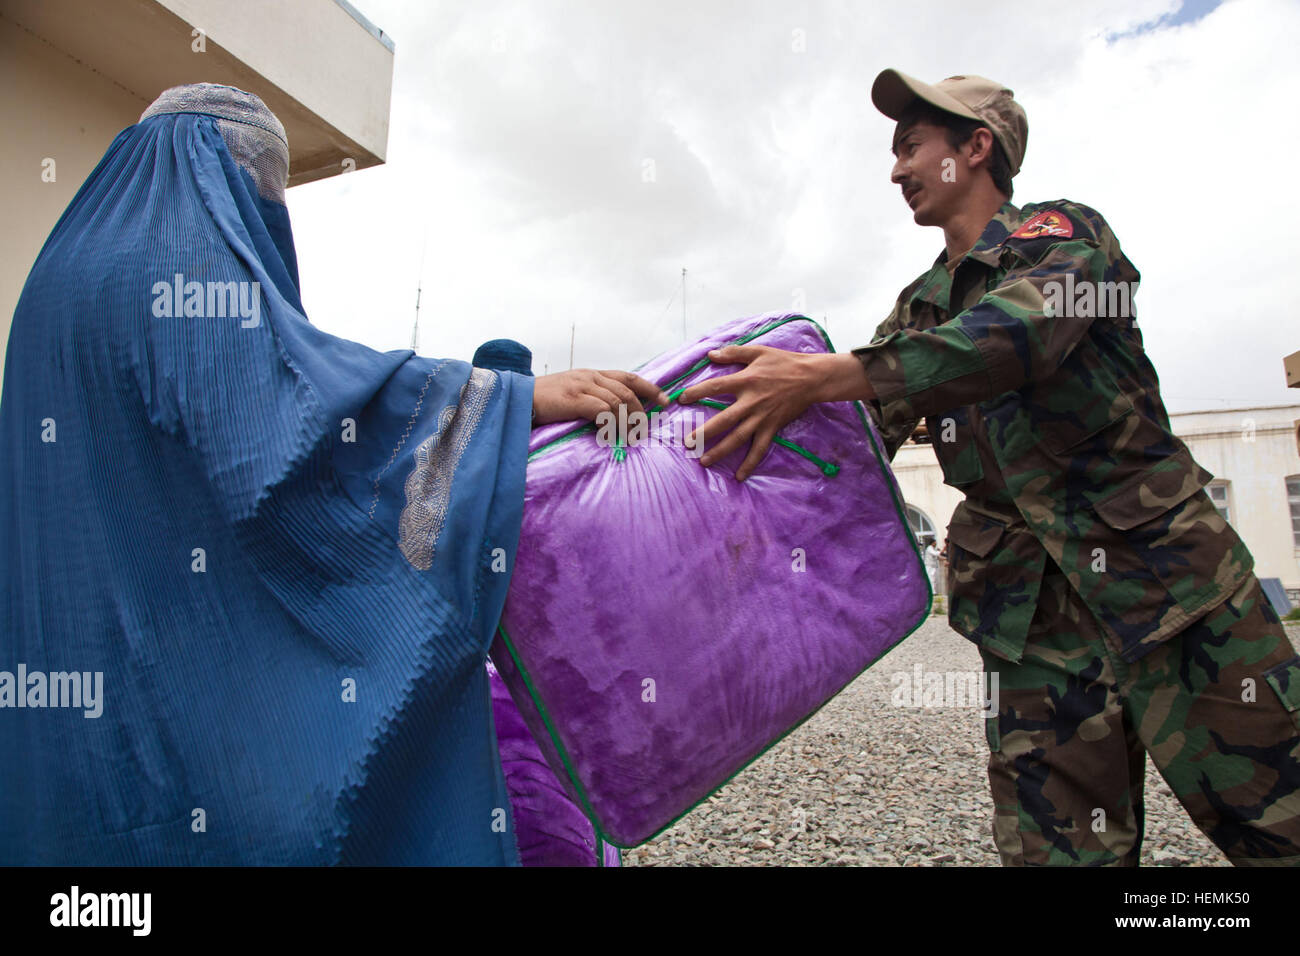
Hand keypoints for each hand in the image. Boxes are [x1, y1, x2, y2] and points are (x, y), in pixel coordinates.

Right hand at [532, 369, 668, 426]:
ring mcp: (582, 386)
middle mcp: (590, 376)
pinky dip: (611, 423)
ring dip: (628, 421)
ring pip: (618, 401)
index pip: (628, 377)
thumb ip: (591, 396)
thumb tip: (612, 414)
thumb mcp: (572, 392)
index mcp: (592, 374)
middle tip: (645, 430)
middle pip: (627, 390)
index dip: (649, 388)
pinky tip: (612, 434)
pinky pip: (602, 410)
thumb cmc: (544, 400)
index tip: (664, 400)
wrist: (518, 398)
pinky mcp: (573, 399)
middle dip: (641, 411)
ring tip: (631, 437)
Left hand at [676, 346, 874, 480]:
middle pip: (723, 420)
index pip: (715, 387)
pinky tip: (739, 476)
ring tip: (704, 461)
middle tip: (687, 443)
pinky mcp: (772, 428)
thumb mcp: (758, 351)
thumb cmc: (784, 362)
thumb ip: (733, 353)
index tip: (681, 399)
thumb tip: (710, 354)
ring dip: (720, 451)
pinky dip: (750, 463)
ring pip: (738, 438)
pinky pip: (759, 449)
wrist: (811, 378)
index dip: (697, 393)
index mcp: (745, 381)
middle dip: (703, 433)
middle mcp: (751, 402)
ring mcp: (762, 418)